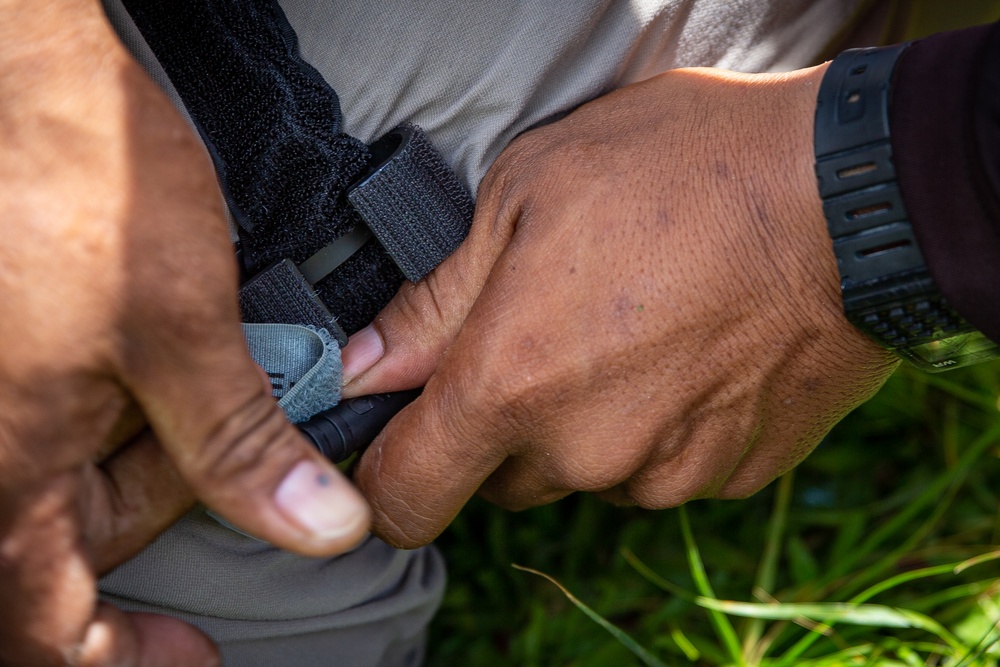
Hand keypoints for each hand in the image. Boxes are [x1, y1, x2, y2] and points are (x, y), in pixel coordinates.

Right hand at [0, 2, 368, 663]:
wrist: (20, 74)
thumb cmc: (84, 191)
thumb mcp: (180, 331)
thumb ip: (238, 448)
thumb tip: (324, 531)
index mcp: (1, 473)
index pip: (41, 630)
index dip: (119, 661)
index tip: (193, 656)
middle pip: (67, 547)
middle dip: (167, 512)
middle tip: (245, 465)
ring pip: (75, 480)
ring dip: (158, 455)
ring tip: (205, 378)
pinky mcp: (18, 361)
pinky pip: (69, 420)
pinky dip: (131, 414)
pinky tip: (168, 362)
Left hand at [341, 64, 897, 547]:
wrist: (848, 197)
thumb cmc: (682, 169)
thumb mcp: (527, 193)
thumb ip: (436, 299)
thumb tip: (369, 367)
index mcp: (512, 382)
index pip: (407, 494)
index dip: (388, 478)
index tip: (400, 441)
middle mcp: (585, 450)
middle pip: (497, 478)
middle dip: (500, 423)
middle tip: (545, 331)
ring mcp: (665, 470)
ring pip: (583, 472)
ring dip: (585, 424)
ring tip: (633, 327)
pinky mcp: (731, 473)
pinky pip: (660, 468)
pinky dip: (656, 428)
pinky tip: (688, 351)